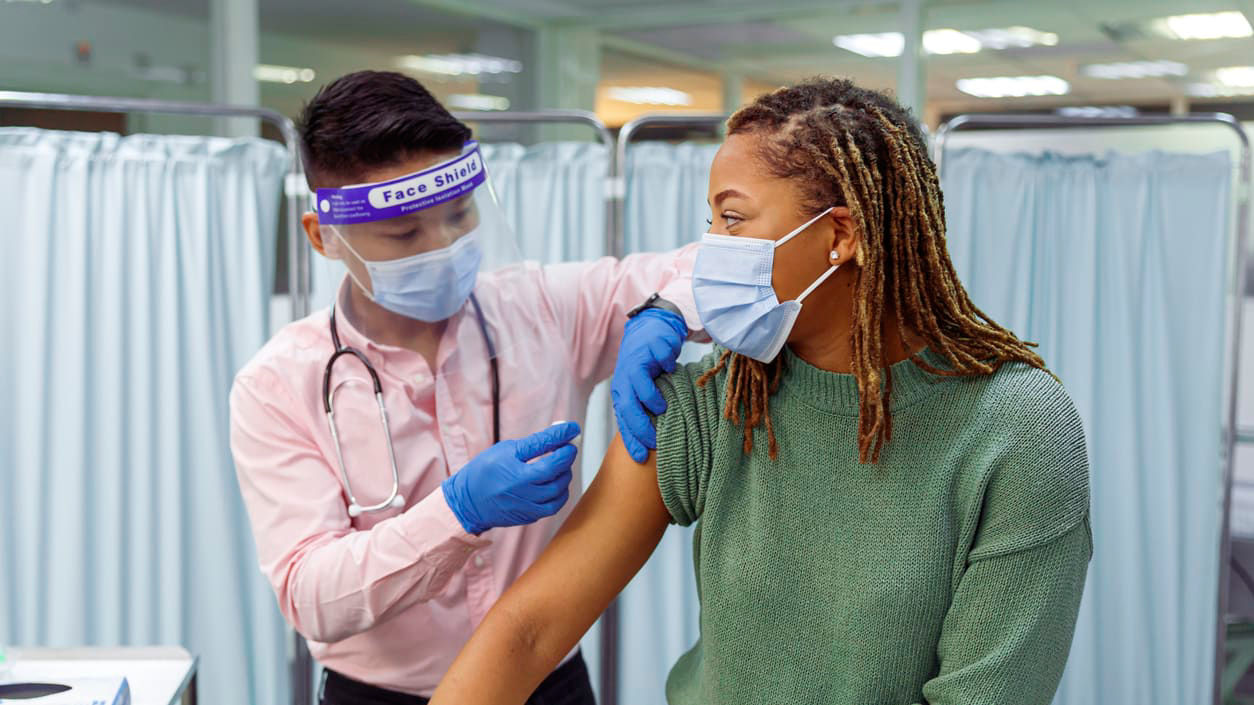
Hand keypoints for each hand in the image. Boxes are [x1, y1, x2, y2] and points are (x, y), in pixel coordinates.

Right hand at [441, 422, 580, 534]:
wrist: (468, 502)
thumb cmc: (484, 472)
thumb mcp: (505, 451)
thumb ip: (534, 444)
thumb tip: (560, 433)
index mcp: (514, 471)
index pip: (545, 450)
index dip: (562, 437)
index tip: (573, 428)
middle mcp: (522, 491)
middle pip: (557, 472)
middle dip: (566, 456)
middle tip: (566, 446)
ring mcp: (527, 507)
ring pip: (559, 490)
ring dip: (565, 474)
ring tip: (558, 464)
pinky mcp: (530, 517)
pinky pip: (554, 505)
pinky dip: (560, 492)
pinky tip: (555, 482)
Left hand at [611, 308, 687, 462]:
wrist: (650, 329)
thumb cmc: (647, 365)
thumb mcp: (641, 389)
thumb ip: (644, 410)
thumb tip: (653, 441)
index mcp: (622, 391)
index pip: (623, 420)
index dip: (631, 440)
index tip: (640, 458)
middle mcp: (625, 379)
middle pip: (628, 406)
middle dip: (640, 427)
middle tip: (655, 441)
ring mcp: (638, 362)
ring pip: (640, 385)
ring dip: (651, 399)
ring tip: (663, 408)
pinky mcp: (653, 348)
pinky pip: (661, 362)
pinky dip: (668, 368)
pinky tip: (672, 370)